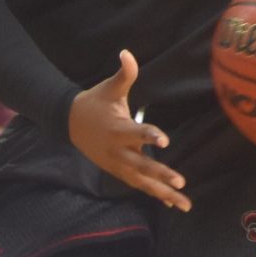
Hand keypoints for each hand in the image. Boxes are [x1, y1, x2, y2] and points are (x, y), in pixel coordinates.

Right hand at [67, 51, 187, 210]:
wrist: (70, 123)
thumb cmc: (95, 103)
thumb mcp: (109, 88)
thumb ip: (124, 74)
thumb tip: (127, 52)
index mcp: (116, 129)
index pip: (135, 132)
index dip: (149, 135)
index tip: (164, 140)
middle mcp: (117, 150)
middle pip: (141, 165)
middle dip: (161, 174)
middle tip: (181, 181)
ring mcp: (117, 164)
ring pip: (142, 182)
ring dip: (163, 193)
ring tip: (185, 204)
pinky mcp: (117, 171)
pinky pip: (138, 184)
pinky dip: (154, 193)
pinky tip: (172, 202)